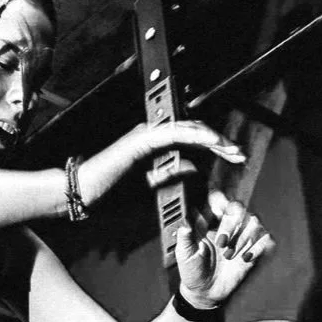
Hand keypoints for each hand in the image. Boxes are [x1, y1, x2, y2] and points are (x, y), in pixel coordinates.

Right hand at [78, 119, 245, 207]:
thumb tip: (194, 168)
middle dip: (219, 142)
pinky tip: (210, 141)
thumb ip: (172, 176)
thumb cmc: (109, 193)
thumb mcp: (150, 187)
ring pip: (187, 129)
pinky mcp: (141, 140)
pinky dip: (194, 135)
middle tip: (238, 154)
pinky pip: (173, 134)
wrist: (82, 193)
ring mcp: (146, 135)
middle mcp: (152, 135)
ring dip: (212, 138)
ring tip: (230, 148)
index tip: (233, 157)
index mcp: (154, 146)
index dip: (215, 146)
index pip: (190, 141)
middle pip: (193, 132)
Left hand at [173, 197, 273, 309]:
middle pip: (238, 208)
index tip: (217, 210)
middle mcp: (228, 225)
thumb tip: (185, 222)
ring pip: (254, 221)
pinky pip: (266, 239)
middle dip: (231, 224)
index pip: (218, 200)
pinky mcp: (255, 250)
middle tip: (221, 242)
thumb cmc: (193, 271)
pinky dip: (257, 248)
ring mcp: (243, 237)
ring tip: (229, 256)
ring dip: (242, 238)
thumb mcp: (184, 254)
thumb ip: (184, 237)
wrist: (205, 292)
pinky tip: (244, 259)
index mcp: (210, 221)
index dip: (220, 200)